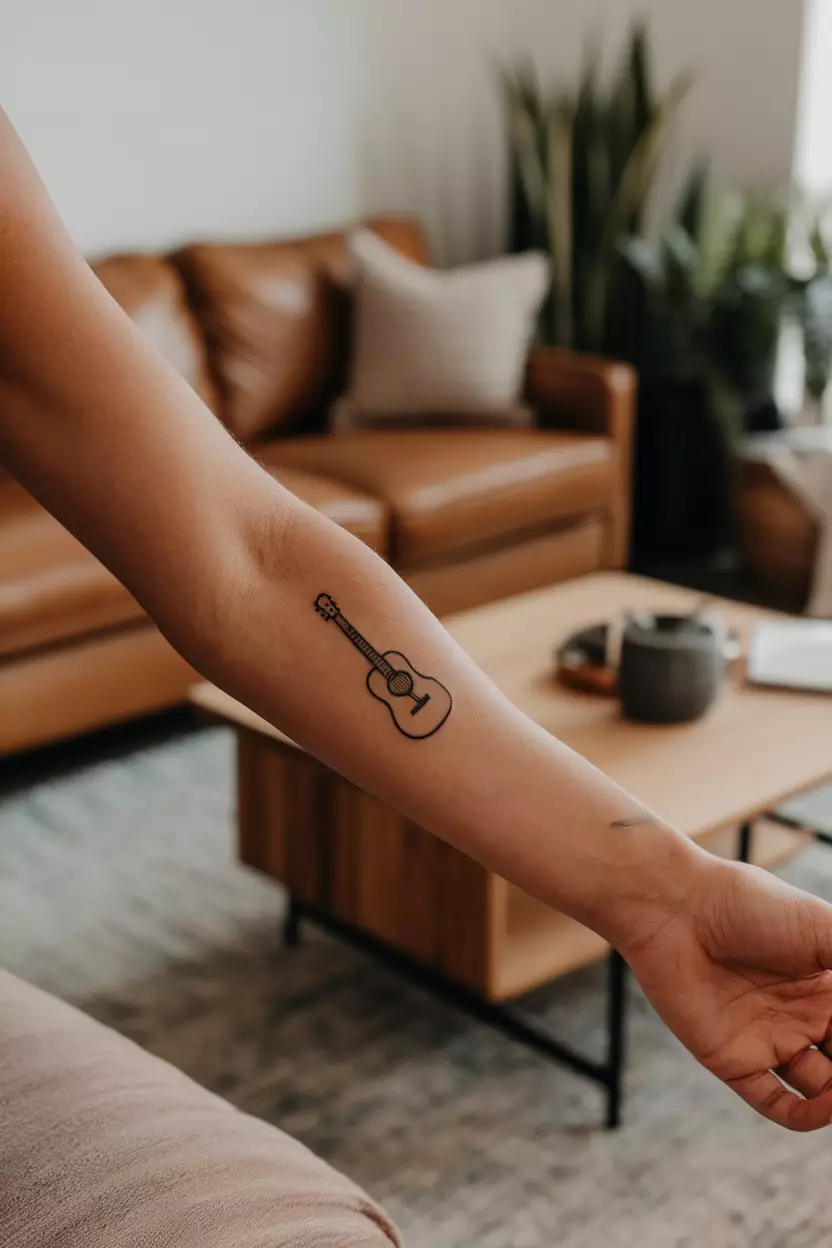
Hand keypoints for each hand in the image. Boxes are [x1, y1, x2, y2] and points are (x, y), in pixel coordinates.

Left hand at [624, 853, 831, 1129]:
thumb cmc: (749, 905)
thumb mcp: (823, 930)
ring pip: (824, 1089)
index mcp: (828, 983)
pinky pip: (776, 1104)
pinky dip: (806, 1117)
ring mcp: (770, 1039)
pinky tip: (826, 1107)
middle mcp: (803, 1014)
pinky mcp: (734, 1060)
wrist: (676, 908)